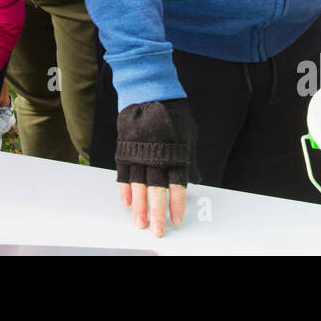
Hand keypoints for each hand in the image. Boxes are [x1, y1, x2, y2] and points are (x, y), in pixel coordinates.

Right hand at [114, 99, 196, 236]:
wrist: (150, 92)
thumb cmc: (173, 115)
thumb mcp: (188, 136)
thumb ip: (190, 159)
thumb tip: (196, 179)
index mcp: (175, 153)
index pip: (177, 185)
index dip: (176, 204)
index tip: (176, 219)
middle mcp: (156, 156)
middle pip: (157, 190)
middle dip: (157, 212)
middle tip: (156, 229)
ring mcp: (139, 152)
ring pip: (138, 185)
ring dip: (139, 206)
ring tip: (139, 222)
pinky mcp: (125, 148)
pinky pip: (123, 172)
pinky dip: (125, 188)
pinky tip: (127, 201)